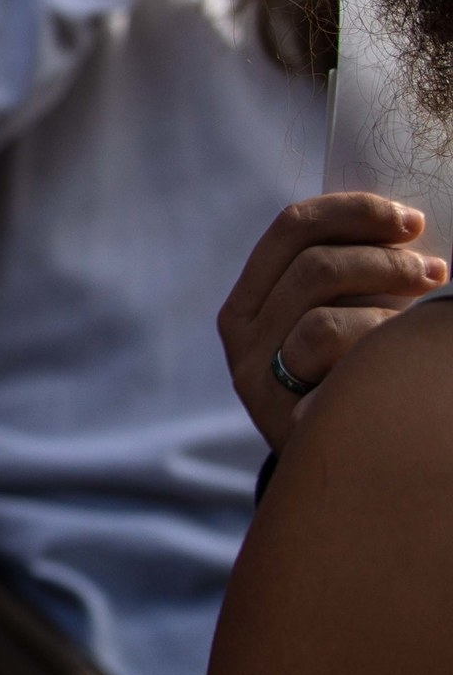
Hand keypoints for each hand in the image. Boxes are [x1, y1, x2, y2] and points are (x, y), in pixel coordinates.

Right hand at [216, 194, 443, 447]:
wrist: (338, 463)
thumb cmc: (350, 376)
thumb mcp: (336, 315)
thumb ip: (347, 276)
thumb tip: (403, 226)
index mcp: (250, 295)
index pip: (292, 227)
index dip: (354, 212)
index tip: (411, 220)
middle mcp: (240, 331)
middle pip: (313, 264)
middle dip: (384, 259)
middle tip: (433, 270)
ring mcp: (254, 373)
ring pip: (321, 312)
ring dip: (387, 300)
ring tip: (426, 311)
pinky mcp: (278, 409)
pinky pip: (330, 351)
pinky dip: (376, 341)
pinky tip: (401, 353)